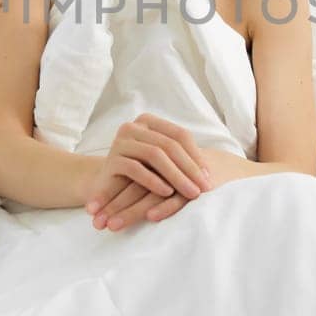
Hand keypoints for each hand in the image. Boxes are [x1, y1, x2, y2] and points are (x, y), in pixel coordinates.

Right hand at [79, 114, 211, 231]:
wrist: (105, 187)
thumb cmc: (139, 176)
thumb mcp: (162, 166)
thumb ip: (181, 161)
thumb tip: (211, 174)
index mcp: (148, 122)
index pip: (180, 135)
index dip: (196, 156)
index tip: (209, 177)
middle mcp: (133, 127)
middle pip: (169, 145)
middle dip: (190, 169)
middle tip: (204, 189)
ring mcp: (120, 141)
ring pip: (155, 154)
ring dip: (176, 176)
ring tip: (191, 194)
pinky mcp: (111, 159)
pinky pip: (136, 168)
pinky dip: (154, 181)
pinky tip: (167, 193)